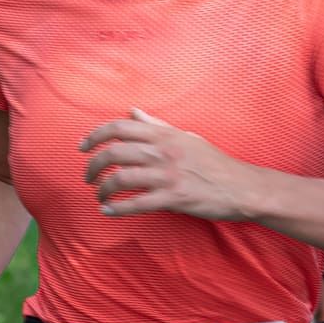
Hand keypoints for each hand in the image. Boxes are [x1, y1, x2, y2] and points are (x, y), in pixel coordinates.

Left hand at [80, 109, 256, 219]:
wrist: (241, 186)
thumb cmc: (212, 162)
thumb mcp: (185, 137)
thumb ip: (156, 126)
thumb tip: (132, 111)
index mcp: (164, 135)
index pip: (119, 128)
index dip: (94, 136)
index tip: (82, 147)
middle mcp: (163, 152)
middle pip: (114, 153)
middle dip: (93, 166)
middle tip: (87, 177)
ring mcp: (168, 175)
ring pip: (121, 178)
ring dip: (103, 189)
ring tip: (99, 196)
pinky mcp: (174, 198)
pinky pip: (137, 203)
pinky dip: (117, 209)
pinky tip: (108, 211)